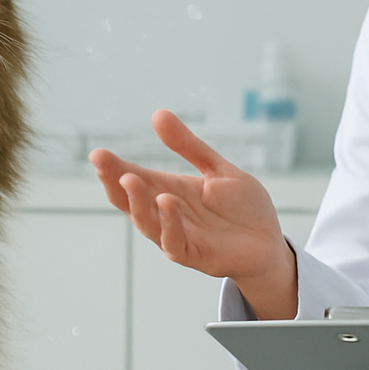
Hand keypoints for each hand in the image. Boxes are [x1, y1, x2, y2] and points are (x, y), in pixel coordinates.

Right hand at [89, 109, 297, 318]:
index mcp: (170, 191)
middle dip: (115, 183)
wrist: (270, 241)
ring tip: (130, 179)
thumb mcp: (217, 169)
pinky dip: (168, 224)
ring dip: (137, 202)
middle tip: (102, 163)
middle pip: (132, 201)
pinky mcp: (196, 255)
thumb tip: (157, 114)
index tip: (98, 154)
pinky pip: (174, 243)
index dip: (114, 168)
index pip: (135, 178)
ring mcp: (179, 236)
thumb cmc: (243, 207)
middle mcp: (168, 215)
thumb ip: (188, 146)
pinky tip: (166, 202)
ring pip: (148, 223)